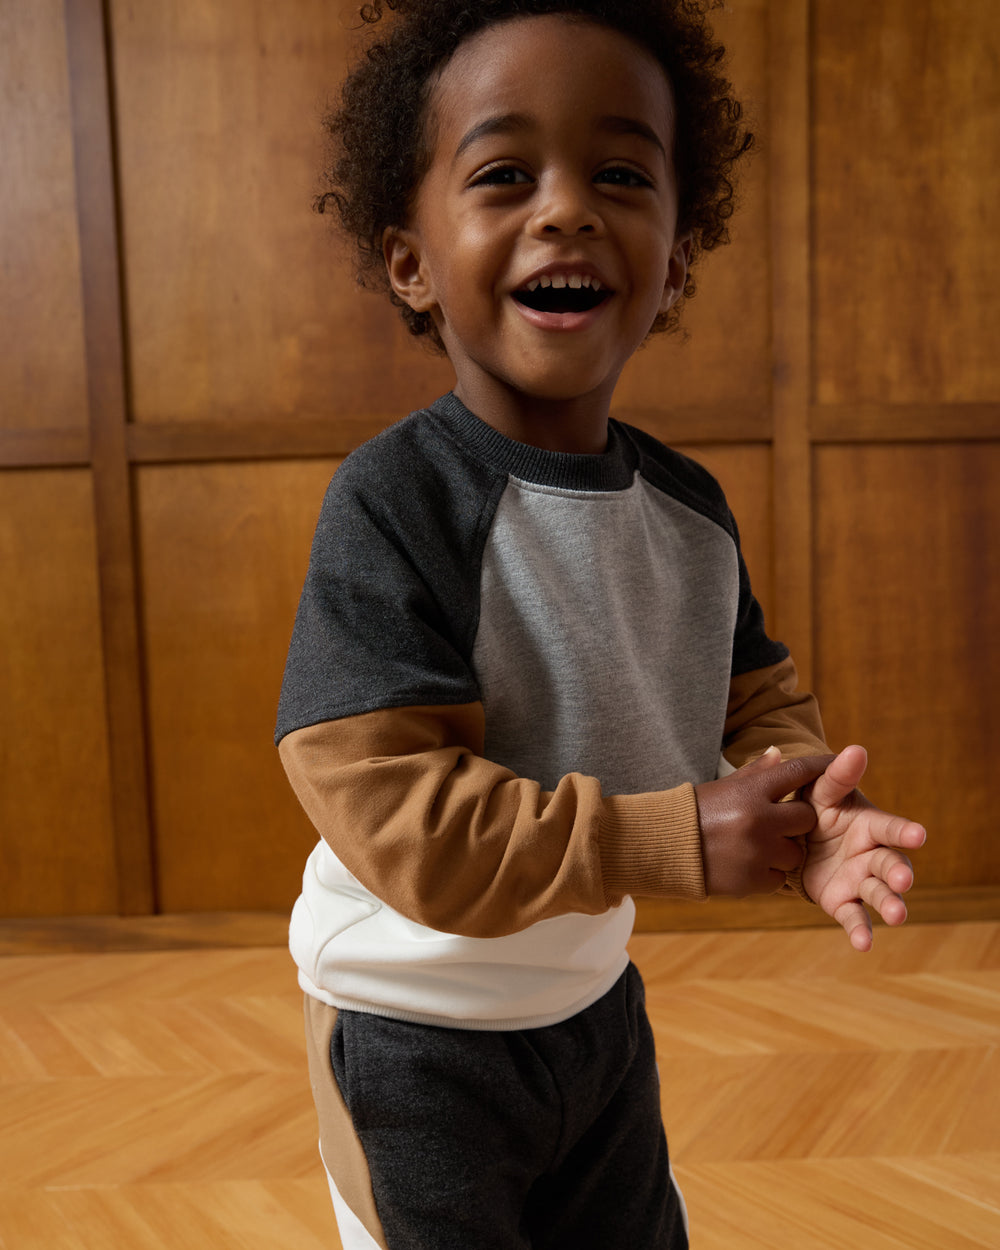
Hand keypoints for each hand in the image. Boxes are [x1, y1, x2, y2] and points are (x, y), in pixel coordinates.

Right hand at [695, 752, 833, 895]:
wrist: (663, 847)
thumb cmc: (696, 812)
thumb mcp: (724, 787)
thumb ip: (755, 773)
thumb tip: (779, 753)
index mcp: (751, 790)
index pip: (798, 771)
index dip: (821, 767)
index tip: (836, 766)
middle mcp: (759, 819)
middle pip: (806, 818)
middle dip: (797, 821)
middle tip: (778, 823)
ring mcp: (757, 851)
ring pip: (795, 853)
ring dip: (782, 851)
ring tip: (755, 848)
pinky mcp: (752, 880)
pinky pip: (778, 878)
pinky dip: (767, 874)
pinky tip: (746, 865)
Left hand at [800, 744, 926, 951]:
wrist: (791, 836)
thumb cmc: (814, 808)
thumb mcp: (821, 791)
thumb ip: (838, 776)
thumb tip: (856, 749)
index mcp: (870, 825)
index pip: (891, 828)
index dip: (905, 831)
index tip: (920, 834)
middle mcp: (872, 855)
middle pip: (892, 865)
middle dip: (899, 873)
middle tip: (903, 880)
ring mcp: (860, 880)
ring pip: (880, 894)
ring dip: (891, 904)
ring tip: (897, 917)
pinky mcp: (843, 901)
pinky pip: (855, 918)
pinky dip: (861, 932)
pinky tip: (864, 945)